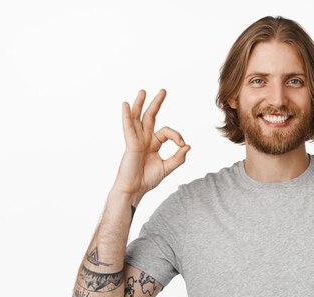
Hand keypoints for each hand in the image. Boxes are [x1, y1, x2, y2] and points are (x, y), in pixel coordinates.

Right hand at [113, 89, 190, 203]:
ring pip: (137, 118)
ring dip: (140, 104)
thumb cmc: (147, 180)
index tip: (182, 145)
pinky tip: (125, 105)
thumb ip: (178, 158)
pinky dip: (126, 116)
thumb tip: (188, 145)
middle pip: (150, 117)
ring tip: (143, 91)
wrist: (134, 190)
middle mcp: (144, 140)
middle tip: (163, 91)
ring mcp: (136, 141)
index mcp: (152, 144)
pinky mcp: (130, 144)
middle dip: (156, 104)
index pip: (166, 132)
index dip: (176, 136)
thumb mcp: (167, 168)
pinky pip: (128, 127)